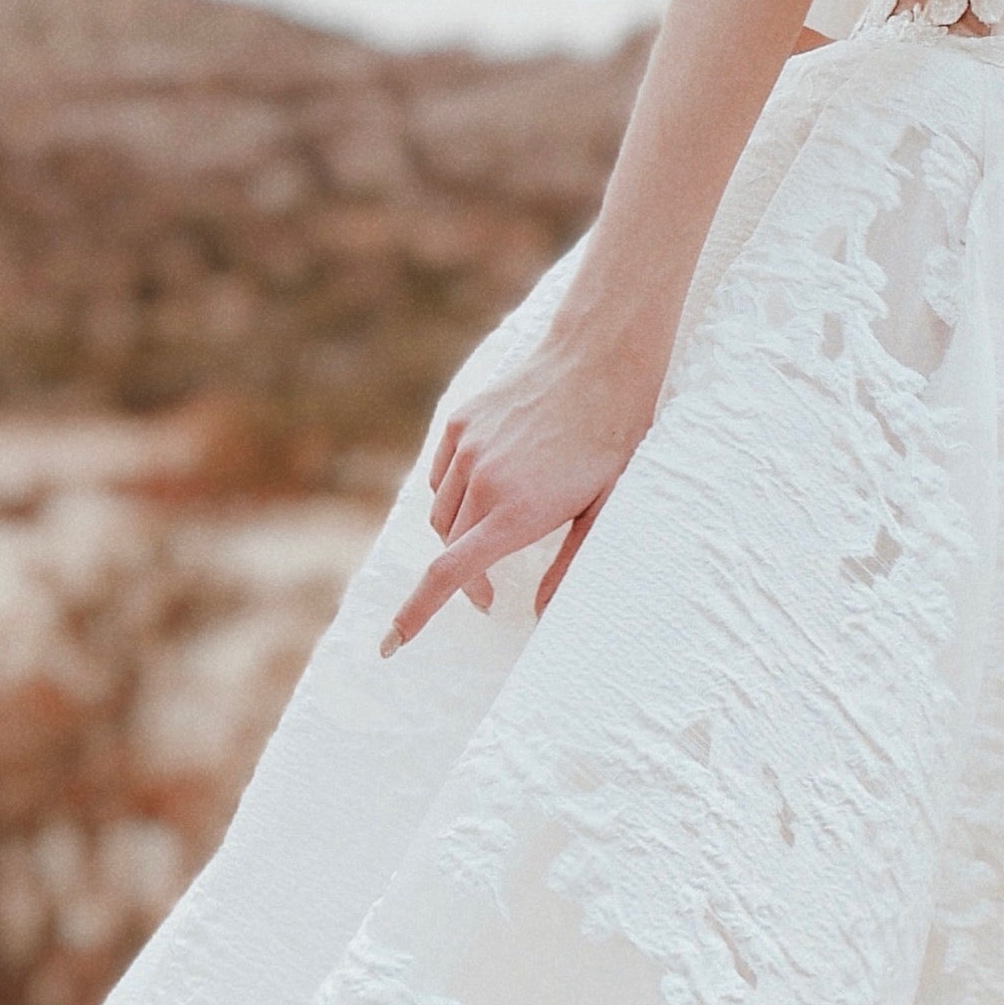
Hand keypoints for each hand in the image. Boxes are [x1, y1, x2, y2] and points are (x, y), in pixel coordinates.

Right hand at [382, 327, 660, 655]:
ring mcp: (468, 449)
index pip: (449, 574)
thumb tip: (540, 614)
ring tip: (499, 530)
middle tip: (493, 593)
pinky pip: (442, 475)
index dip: (414, 614)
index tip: (391, 644)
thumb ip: (569, 565)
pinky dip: (455, 495)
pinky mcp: (461, 423)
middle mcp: (483, 481)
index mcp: (517, 512)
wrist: (599, 359)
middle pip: (449, 548)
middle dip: (466, 577)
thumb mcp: (604, 511)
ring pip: (442, 513)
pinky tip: (488, 490)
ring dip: (460, 534)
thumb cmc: (612, 440)